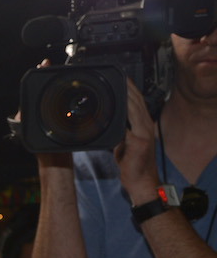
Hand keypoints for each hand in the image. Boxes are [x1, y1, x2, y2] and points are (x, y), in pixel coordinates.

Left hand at [114, 77, 159, 203]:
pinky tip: (118, 106)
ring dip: (128, 95)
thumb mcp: (124, 144)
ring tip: (120, 84)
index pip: (137, 103)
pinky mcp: (140, 140)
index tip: (122, 80)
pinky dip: (125, 113)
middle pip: (137, 101)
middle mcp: (146, 126)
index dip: (131, 90)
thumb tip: (111, 125)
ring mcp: (144, 132)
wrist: (140, 181)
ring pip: (136, 108)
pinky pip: (130, 123)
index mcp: (143, 125)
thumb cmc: (132, 164)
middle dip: (129, 88)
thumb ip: (120, 132)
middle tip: (120, 76)